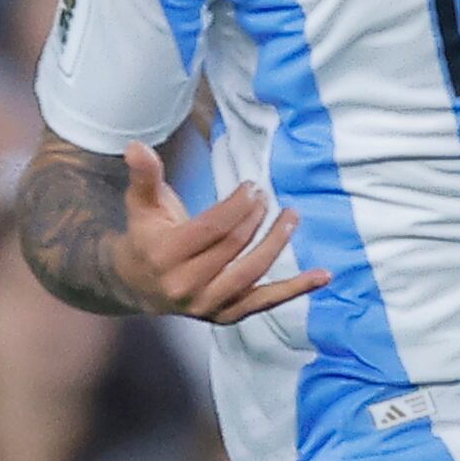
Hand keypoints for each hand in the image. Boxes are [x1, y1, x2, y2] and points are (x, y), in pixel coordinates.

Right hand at [112, 141, 329, 322]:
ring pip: (252, 271)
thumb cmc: (145, 236)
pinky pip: (266, 302)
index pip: (213, 228)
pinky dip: (296, 289)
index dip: (237, 205)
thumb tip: (137, 145)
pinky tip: (323, 275)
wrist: (137, 285)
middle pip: (234, 246)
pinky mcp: (226, 315)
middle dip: (255, 216)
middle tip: (266, 195)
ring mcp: (207, 304)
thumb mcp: (141, 204)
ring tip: (291, 217)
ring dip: (276, 242)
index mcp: (165, 255)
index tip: (252, 186)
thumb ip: (144, 176)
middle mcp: (186, 285)